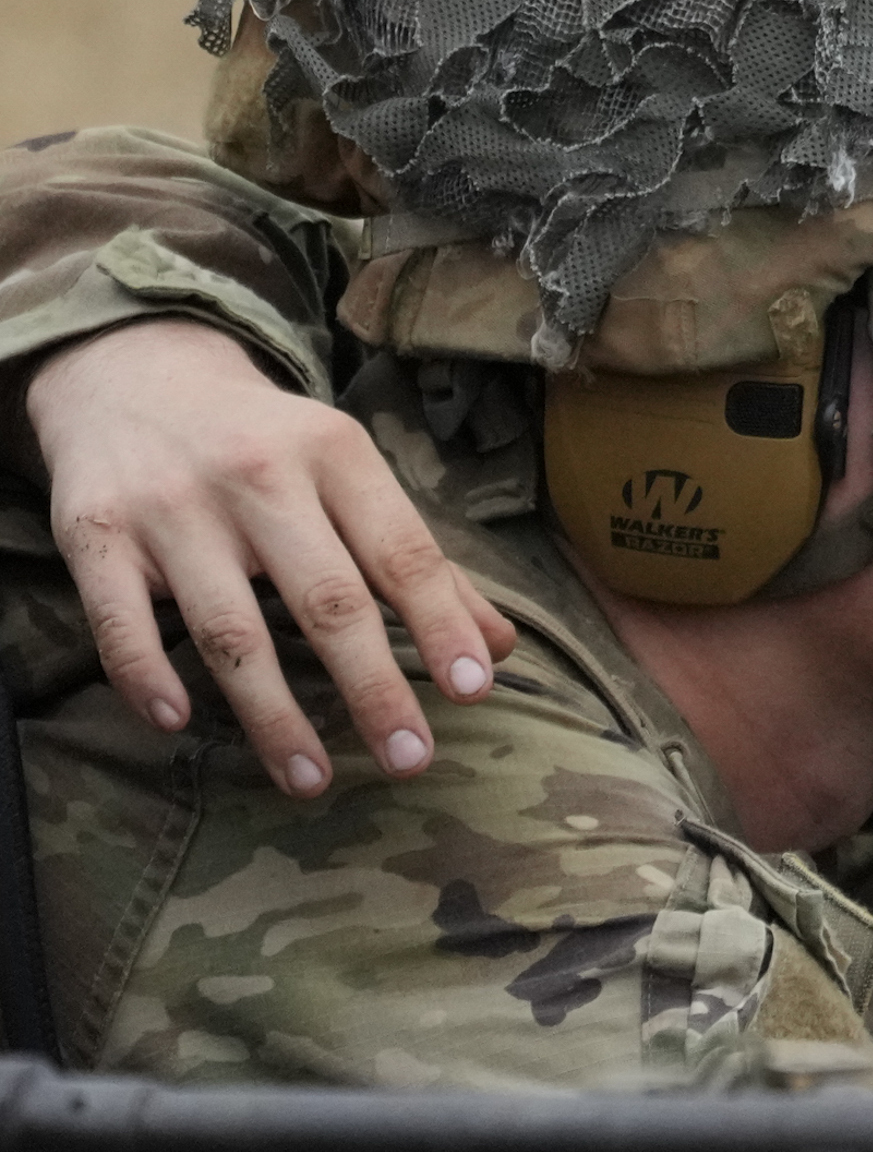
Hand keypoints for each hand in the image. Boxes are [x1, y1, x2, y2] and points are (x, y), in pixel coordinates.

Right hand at [28, 320, 515, 795]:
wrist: (131, 372)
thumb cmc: (265, 442)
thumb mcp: (348, 474)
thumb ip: (419, 561)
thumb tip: (499, 645)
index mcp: (334, 454)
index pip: (401, 553)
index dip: (440, 623)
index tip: (475, 689)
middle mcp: (255, 476)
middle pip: (326, 598)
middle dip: (373, 685)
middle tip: (412, 757)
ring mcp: (170, 507)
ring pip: (230, 629)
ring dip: (274, 714)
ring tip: (314, 779)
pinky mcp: (94, 534)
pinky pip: (120, 621)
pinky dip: (147, 676)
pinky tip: (177, 725)